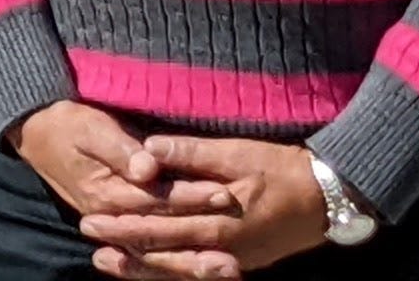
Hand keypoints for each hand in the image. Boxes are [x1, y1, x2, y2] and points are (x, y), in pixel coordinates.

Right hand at [4, 103, 241, 271]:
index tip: (225, 193)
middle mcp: (113, 217)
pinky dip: (178, 263)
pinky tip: (204, 269)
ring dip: (194, 263)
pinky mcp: (121, 225)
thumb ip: (120, 150)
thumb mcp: (90, 128)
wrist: (38, 134)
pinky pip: (153, 252)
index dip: (192, 196)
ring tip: (230, 270)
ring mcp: (116, 225)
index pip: (158, 198)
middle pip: (163, 233)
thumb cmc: (69, 124)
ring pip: (160, 251)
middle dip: (202, 239)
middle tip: (236, 248)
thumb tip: (148, 166)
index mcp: (107, 193)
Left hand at [81, 136, 339, 278]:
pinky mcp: (241, 262)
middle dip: (124, 247)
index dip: (123, 224)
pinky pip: (198, 273)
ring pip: (178, 270)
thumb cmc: (282, 169)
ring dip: (142, 267)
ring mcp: (233, 259)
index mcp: (218, 221)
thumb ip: (190, 154)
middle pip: (163, 252)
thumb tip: (146, 150)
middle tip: (88, 240)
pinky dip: (171, 273)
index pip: (160, 226)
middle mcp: (223, 248)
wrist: (329, 197)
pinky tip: (152, 270)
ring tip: (108, 264)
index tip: (91, 218)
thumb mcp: (238, 153)